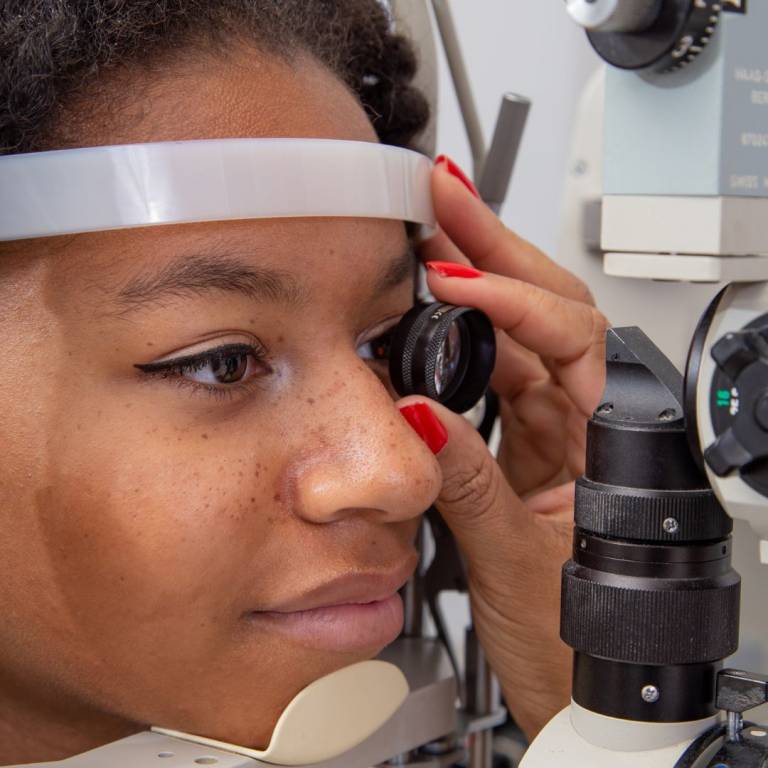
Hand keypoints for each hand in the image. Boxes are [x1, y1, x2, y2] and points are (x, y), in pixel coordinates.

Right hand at [405, 157, 608, 738]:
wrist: (579, 684)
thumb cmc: (583, 637)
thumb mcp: (514, 562)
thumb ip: (465, 486)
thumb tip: (415, 417)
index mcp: (614, 442)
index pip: (571, 336)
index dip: (510, 300)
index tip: (453, 281)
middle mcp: (587, 423)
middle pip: (548, 309)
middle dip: (494, 246)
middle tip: (445, 194)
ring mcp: (552, 429)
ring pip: (518, 334)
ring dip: (474, 280)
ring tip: (431, 233)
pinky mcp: (521, 444)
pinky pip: (493, 374)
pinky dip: (460, 338)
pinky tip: (432, 309)